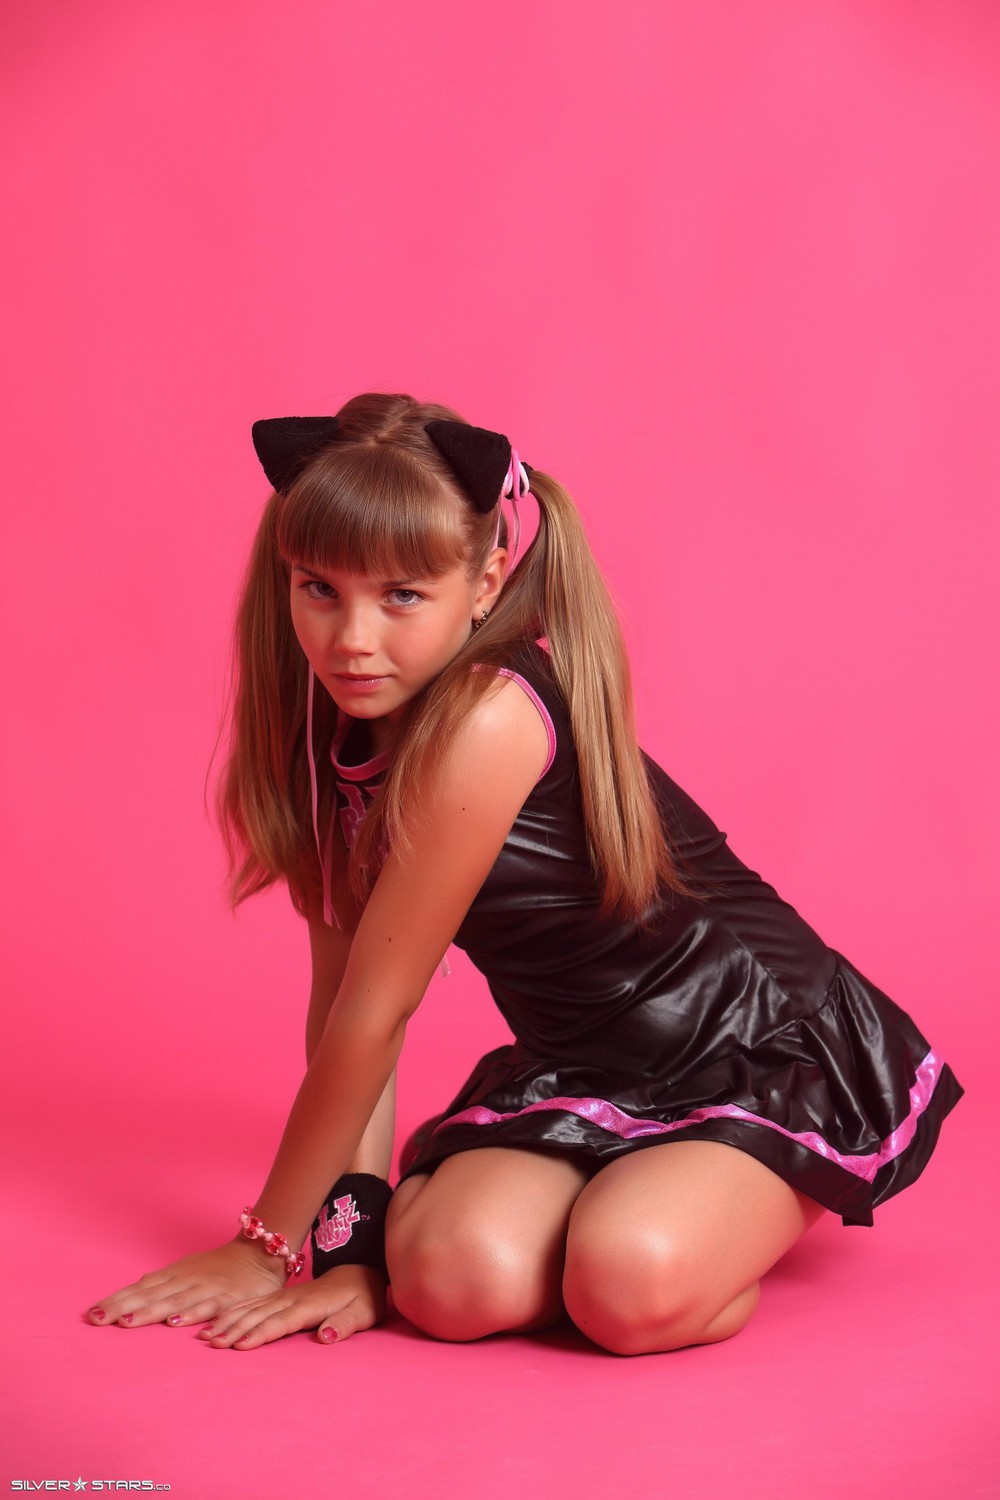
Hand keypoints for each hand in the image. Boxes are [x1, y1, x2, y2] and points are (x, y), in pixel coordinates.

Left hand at [85, 1237, 289, 1329]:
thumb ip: (164, 1283)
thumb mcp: (189, 1270)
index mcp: (175, 1274)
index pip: (140, 1288)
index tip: (91, 1314)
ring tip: (126, 1323)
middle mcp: (186, 1279)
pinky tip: (175, 1323)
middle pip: (150, 1295)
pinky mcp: (228, 1298)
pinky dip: (191, 1314)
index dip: (117, 1300)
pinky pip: (207, 1307)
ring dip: (149, 1312)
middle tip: (97, 1319)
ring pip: (173, 1301)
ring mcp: (206, 1288)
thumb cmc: (222, 1267)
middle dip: (123, 1307)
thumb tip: (137, 1289)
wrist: (263, 1253)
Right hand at [196, 1263, 388, 1350]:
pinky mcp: (281, 1296)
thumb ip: (345, 1324)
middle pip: (259, 1315)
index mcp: (310, 1305)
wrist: (359, 1270)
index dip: (261, 1334)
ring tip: (208, 1335)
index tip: (240, 1346)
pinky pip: (253, 1303)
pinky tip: (219, 1320)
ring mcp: (284, 1296)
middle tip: (213, 1344)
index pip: (282, 1322)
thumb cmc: (363, 1296)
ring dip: (229, 1320)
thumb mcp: (363, 1311)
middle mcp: (292, 1299)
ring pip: (252, 1308)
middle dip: (235, 1329)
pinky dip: (234, 1311)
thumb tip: (325, 1336)